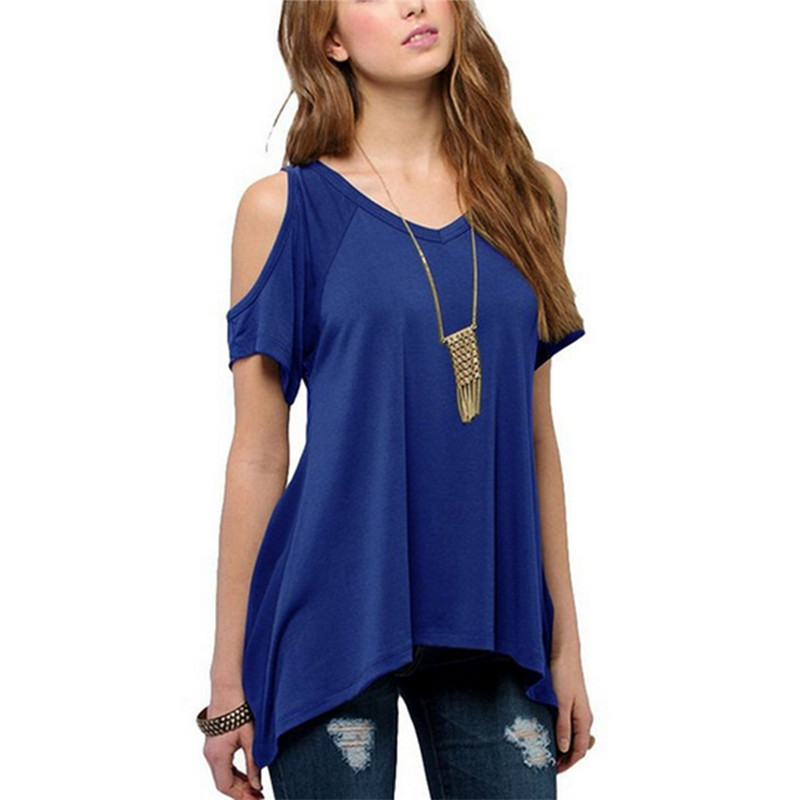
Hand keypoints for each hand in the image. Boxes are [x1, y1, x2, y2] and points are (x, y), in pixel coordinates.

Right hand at [203, 692, 263, 798]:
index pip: (226, 786)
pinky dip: (234, 772)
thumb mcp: (251, 737)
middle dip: (241, 791)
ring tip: (255, 788)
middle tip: (259, 796)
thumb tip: (256, 785)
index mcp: (217, 755)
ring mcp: (211, 748)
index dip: (241, 796)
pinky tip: (247, 773)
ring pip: (223, 774)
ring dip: (238, 782)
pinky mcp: (214, 741)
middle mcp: (210, 754)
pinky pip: (222, 764)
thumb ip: (254, 763)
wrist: (228, 684)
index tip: (257, 799)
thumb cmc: (239, 707)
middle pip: (224, 782)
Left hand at [549, 650, 593, 773]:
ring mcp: (577, 710)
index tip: (555, 770)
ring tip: (548, 752)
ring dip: (563, 746)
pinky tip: (550, 733)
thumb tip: (564, 748)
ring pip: (573, 736)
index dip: (569, 763)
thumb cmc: (564, 673)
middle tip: (549, 764)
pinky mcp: (570, 703)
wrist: (563, 652)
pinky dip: (561, 734)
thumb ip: (564, 725)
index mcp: (584, 718)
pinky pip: (568, 725)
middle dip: (565, 758)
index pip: (580, 750)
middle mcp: (583, 716)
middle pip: (578, 745)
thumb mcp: (562, 701)